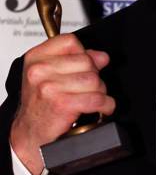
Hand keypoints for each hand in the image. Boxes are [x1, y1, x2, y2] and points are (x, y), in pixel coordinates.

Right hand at [10, 34, 114, 174]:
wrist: (30, 132)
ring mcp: (50, 87)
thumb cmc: (40, 104)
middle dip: (94, 76)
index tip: (84, 65)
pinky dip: (106, 104)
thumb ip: (76, 60)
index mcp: (36, 58)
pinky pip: (97, 99)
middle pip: (86, 62)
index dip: (83, 53)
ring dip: (100, 92)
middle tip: (88, 88)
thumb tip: (101, 56)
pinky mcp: (62, 104)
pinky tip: (102, 107)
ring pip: (94, 80)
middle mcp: (40, 70)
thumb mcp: (51, 75)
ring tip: (92, 98)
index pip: (70, 41)